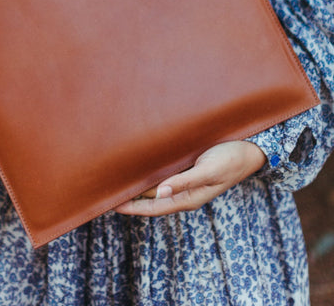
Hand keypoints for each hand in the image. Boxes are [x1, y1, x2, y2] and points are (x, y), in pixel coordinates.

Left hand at [114, 141, 266, 215]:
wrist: (250, 148)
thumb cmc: (231, 159)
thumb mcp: (208, 171)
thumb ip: (185, 181)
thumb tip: (160, 193)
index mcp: (188, 198)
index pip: (153, 207)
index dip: (131, 207)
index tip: (110, 204)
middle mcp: (184, 191)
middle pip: (151, 199)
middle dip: (130, 197)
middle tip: (106, 191)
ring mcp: (185, 180)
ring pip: (156, 186)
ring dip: (138, 184)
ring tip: (116, 179)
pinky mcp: (187, 167)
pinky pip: (164, 173)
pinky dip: (149, 172)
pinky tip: (138, 164)